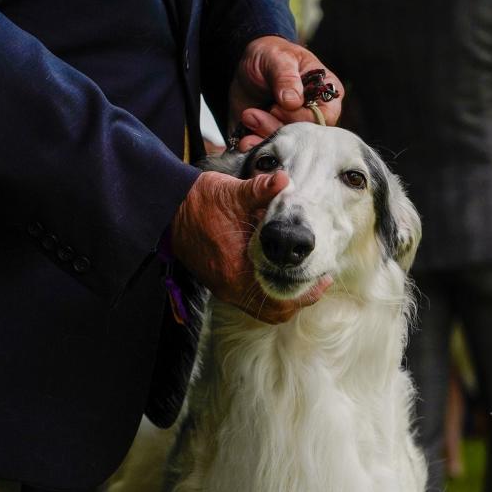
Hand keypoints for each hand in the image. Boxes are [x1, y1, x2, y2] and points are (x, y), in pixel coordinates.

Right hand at [172, 169, 330, 323]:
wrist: (168, 208)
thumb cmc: (200, 200)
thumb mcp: (232, 191)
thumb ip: (261, 188)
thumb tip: (284, 179)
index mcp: (235, 270)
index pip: (278, 298)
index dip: (305, 293)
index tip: (322, 277)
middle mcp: (229, 287)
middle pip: (274, 312)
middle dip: (298, 299)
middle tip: (317, 281)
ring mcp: (223, 288)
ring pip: (263, 309)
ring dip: (284, 299)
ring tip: (302, 281)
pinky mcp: (220, 284)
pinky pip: (251, 300)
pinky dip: (269, 294)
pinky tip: (279, 275)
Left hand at [229, 36, 343, 148]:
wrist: (245, 67)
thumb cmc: (270, 56)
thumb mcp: (277, 57)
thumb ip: (286, 76)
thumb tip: (293, 101)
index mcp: (326, 97)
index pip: (324, 119)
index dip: (300, 118)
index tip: (277, 106)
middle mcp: (314, 119)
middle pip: (305, 139)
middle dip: (276, 129)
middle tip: (252, 114)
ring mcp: (294, 132)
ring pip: (286, 149)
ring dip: (263, 138)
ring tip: (247, 117)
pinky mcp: (275, 141)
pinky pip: (269, 154)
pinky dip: (255, 150)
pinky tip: (244, 140)